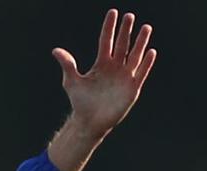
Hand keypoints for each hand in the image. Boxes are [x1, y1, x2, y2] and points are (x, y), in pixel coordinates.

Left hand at [52, 9, 155, 136]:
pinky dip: (146, 63)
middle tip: (129, 16)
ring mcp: (124, 77)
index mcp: (101, 64)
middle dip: (126, 31)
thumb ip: (67, 65)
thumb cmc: (80, 102)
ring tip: (146, 27)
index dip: (109, 27)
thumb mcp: (72, 82)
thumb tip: (56, 50)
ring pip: (135, 55)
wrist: (90, 121)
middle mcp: (114, 67)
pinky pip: (141, 72)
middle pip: (122, 45)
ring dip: (140, 42)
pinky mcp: (132, 88)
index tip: (113, 12)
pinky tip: (151, 51)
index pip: (106, 41)